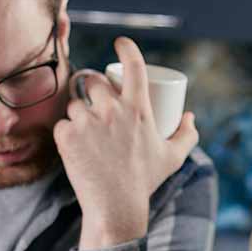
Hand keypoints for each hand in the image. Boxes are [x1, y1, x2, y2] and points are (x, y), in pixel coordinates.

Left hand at [55, 36, 198, 248]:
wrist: (116, 207)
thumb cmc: (145, 182)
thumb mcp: (172, 158)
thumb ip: (187, 135)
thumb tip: (189, 116)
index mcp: (139, 109)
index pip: (134, 65)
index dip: (127, 48)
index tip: (120, 43)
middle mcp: (112, 110)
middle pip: (95, 82)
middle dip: (94, 89)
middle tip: (96, 106)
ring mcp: (88, 122)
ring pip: (75, 104)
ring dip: (78, 113)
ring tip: (86, 132)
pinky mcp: (67, 136)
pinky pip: (62, 124)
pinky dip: (66, 134)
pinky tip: (73, 146)